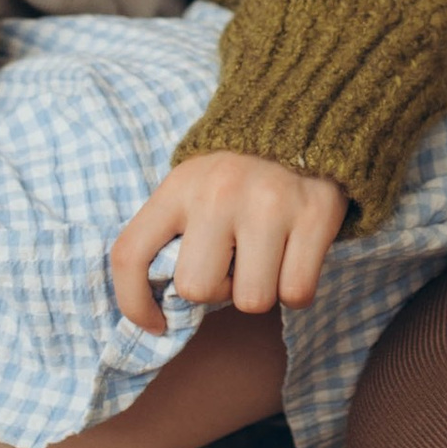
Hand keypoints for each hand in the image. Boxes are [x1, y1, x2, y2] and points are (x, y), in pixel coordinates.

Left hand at [109, 155, 347, 335]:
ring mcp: (270, 205)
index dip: (134, 304)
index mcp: (179, 187)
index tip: (155, 323)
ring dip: (260, 291)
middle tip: (234, 264)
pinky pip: (296, 294)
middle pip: (197, 289)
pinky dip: (296, 289)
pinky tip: (293, 259)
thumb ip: (173, 236)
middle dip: (217, 290)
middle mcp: (220, 194)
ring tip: (266, 258)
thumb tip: (162, 308)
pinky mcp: (315, 216)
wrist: (302, 124)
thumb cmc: (237, 173)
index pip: (130, 255)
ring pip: (252, 300)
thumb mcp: (191, 186)